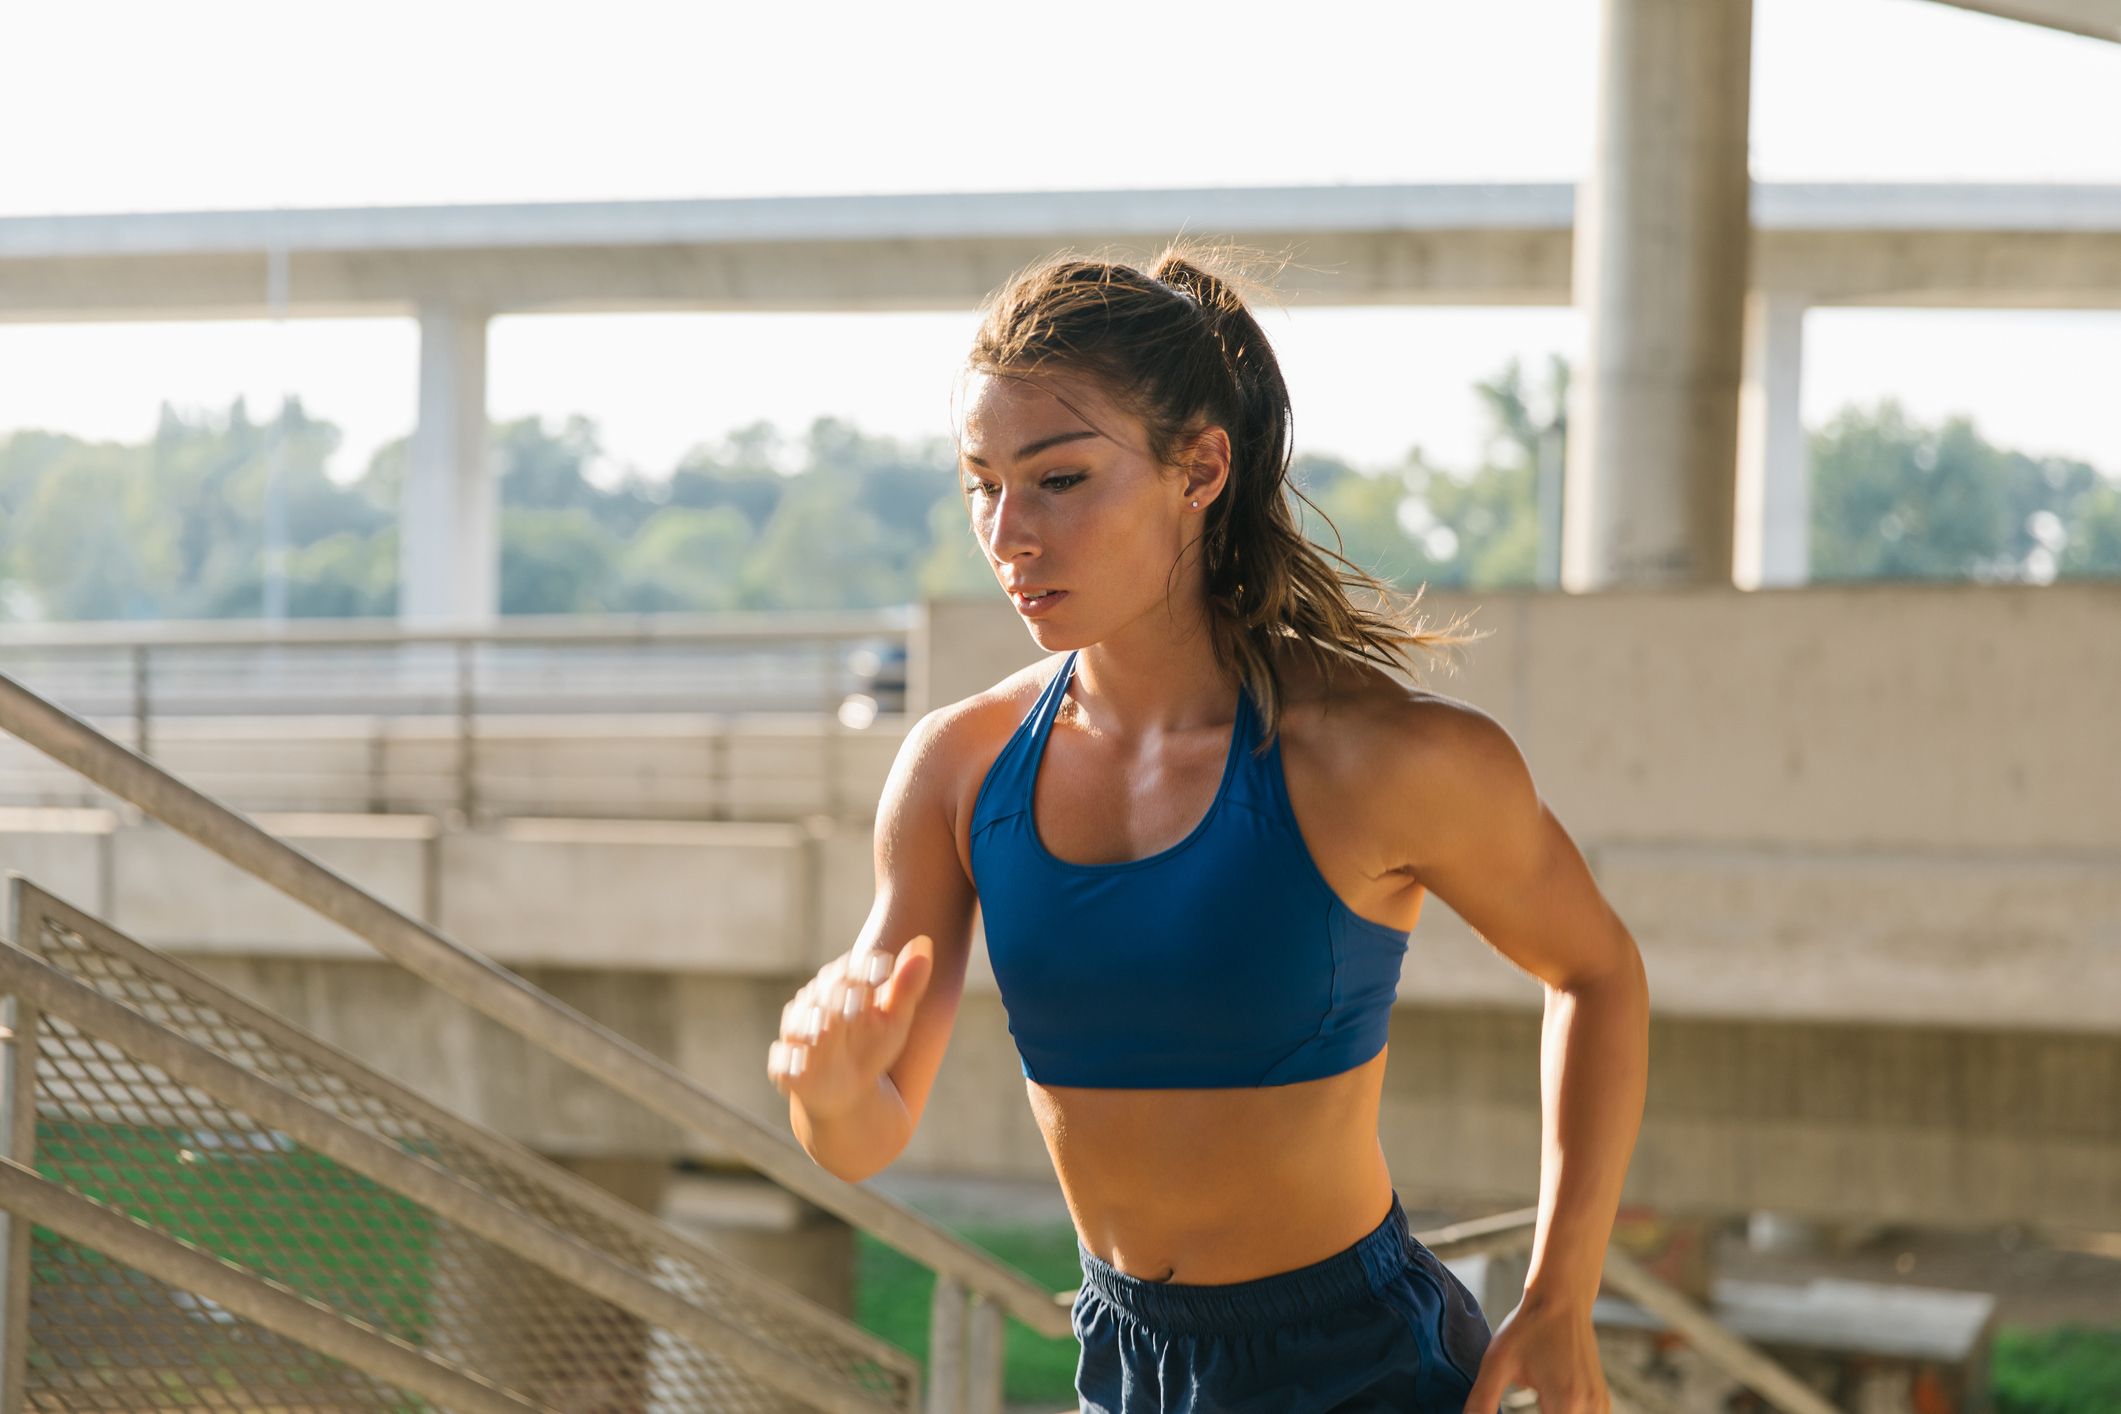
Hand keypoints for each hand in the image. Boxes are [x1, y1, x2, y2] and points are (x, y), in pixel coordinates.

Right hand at [766, 936, 933, 1119]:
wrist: (843, 1091)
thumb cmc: (871, 1047)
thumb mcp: (894, 1021)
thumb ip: (906, 985)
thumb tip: (924, 943)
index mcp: (839, 988)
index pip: (850, 971)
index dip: (865, 970)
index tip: (885, 970)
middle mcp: (813, 1005)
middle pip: (824, 994)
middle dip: (839, 996)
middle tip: (858, 1000)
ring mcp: (795, 1035)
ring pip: (799, 1024)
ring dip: (812, 1026)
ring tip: (826, 1030)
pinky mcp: (784, 1066)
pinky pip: (783, 1061)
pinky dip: (790, 1062)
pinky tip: (801, 1066)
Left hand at [1461, 1293, 1608, 1413]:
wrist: (1562, 1298)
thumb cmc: (1528, 1327)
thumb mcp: (1497, 1363)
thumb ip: (1482, 1401)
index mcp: (1566, 1401)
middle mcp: (1590, 1407)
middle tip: (1525, 1408)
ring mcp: (1600, 1404)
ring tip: (1535, 1410)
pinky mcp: (1602, 1400)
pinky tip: (1549, 1412)